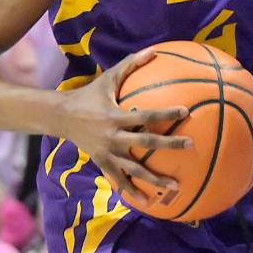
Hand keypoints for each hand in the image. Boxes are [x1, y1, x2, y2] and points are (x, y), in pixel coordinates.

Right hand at [54, 48, 192, 199]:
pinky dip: (133, 192)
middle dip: (169, 145)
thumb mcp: (109, 77)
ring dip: (155, 180)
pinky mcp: (102, 163)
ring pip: (134, 170)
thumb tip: (155, 49)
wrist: (61, 116)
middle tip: (191, 145)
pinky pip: (119, 181)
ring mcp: (108, 153)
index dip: (165, 114)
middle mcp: (113, 137)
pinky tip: (149, 203)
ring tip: (176, 188)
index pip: (146, 116)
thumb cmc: (90, 94)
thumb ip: (132, 64)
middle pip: (145, 144)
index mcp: (117, 116)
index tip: (185, 111)